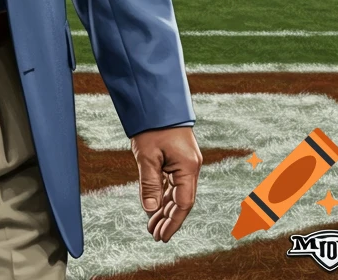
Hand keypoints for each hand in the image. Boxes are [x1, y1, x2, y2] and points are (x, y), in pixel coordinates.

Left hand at [130, 125, 201, 241]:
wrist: (157, 100)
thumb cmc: (153, 126)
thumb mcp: (147, 156)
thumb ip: (150, 183)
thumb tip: (150, 209)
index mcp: (188, 168)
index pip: (182, 204)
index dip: (172, 222)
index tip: (161, 237)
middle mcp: (190, 167)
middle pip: (180, 200)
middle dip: (167, 219)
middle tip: (154, 234)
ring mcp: (185, 161)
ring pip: (176, 192)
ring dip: (164, 207)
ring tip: (152, 224)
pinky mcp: (178, 156)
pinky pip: (173, 181)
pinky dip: (164, 193)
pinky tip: (155, 204)